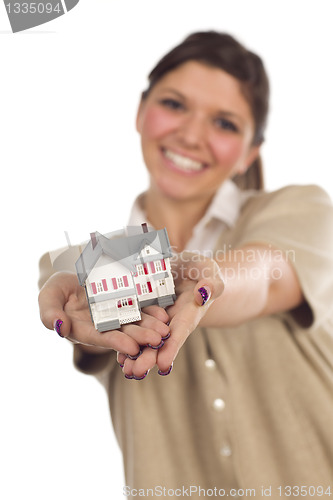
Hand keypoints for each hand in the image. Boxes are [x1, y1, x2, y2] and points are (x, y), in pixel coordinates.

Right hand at [38, 272, 169, 357]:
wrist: (72, 278)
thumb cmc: (57, 290)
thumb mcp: (48, 298)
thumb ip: (50, 314)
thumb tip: (60, 327)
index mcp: (83, 330)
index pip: (100, 338)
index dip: (116, 342)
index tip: (132, 348)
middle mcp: (102, 326)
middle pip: (123, 333)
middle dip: (140, 337)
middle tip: (158, 340)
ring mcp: (116, 314)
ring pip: (135, 322)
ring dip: (150, 327)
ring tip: (165, 330)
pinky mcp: (126, 302)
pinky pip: (141, 307)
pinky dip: (151, 311)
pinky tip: (163, 313)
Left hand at [118, 252, 224, 377]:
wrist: (186, 268)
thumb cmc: (201, 269)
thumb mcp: (208, 270)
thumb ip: (210, 283)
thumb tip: (203, 293)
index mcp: (189, 312)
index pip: (180, 331)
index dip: (172, 348)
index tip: (164, 366)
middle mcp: (172, 320)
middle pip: (161, 341)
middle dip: (149, 357)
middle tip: (135, 372)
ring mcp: (157, 318)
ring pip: (147, 338)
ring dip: (136, 354)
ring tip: (125, 370)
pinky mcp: (145, 311)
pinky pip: (136, 326)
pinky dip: (128, 339)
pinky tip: (118, 353)